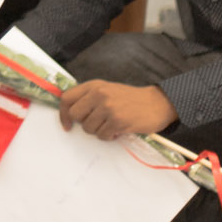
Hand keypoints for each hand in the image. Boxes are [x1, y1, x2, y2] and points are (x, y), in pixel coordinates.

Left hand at [57, 80, 175, 140]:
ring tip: (111, 124)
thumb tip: (70, 113)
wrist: (158, 103)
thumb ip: (89, 97)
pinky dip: (109, 136)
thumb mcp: (107, 90)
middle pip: (75, 115)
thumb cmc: (130, 99)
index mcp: (94, 85)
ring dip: (99, 131)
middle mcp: (99, 94)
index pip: (66, 99)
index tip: (67, 124)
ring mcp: (108, 108)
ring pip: (88, 128)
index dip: (63, 114)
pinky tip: (118, 130)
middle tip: (97, 123)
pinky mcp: (118, 121)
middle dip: (84, 123)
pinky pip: (102, 136)